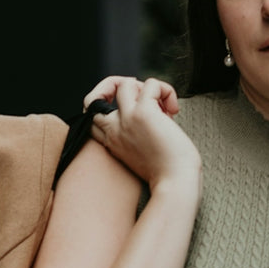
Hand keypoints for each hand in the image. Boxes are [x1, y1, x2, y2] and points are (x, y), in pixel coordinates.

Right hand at [82, 75, 200, 188]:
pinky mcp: (144, 112)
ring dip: (145, 88)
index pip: (92, 117)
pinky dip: (165, 90)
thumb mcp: (141, 155)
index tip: (132, 113)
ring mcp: (126, 119)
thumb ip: (136, 135)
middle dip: (117, 89)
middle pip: (95, 96)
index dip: (108, 107)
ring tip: (162, 106)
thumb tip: (155, 108)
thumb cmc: (167, 173)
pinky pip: (151, 84)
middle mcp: (114, 129)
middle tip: (146, 102)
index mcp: (112, 141)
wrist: (175, 184)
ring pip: (124, 83)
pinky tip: (173, 110)